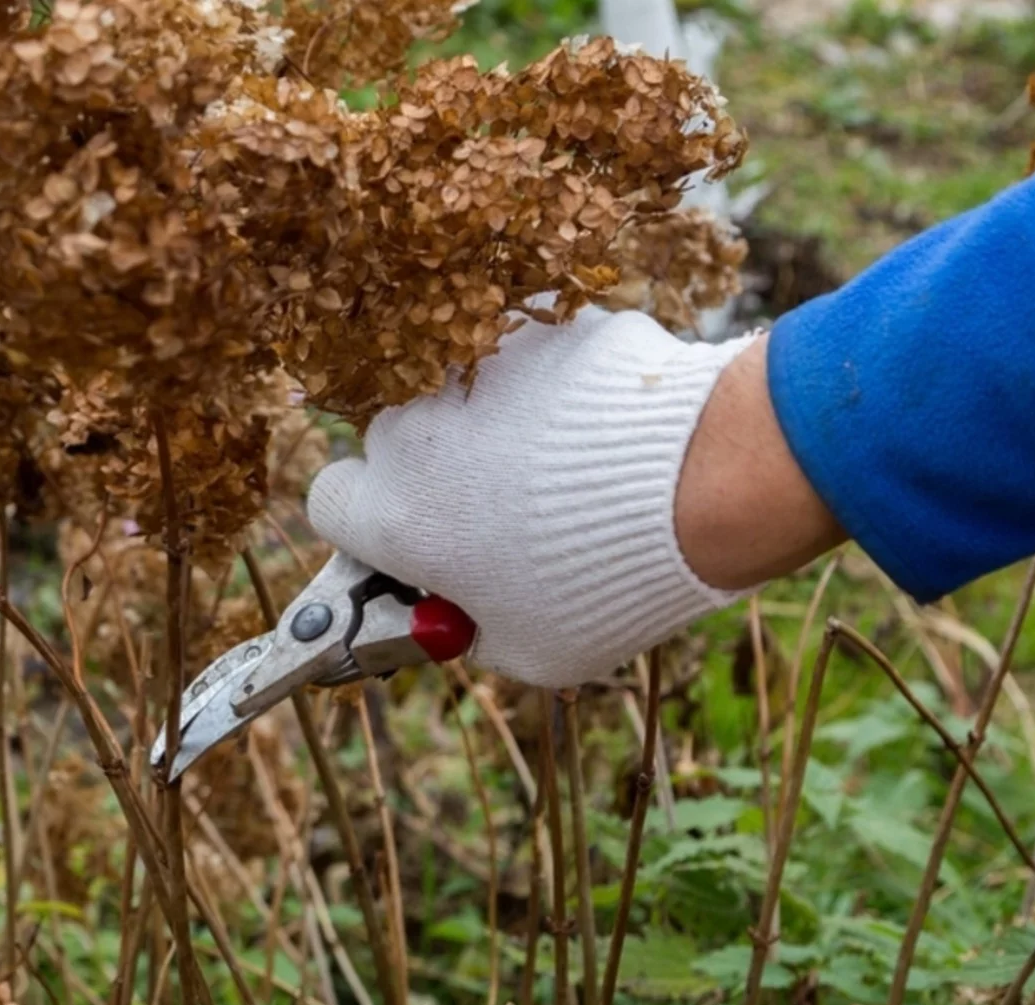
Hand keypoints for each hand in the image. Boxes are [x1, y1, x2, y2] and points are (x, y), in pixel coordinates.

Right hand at [306, 306, 843, 687]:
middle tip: (508, 509)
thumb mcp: (533, 653)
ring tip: (573, 461)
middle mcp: (413, 430)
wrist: (703, 480)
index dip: (370, 525)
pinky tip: (610, 420)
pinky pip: (529, 352)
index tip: (416, 540)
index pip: (330, 504)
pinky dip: (557, 379)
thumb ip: (470, 628)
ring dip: (495, 418)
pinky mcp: (535, 321)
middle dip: (438, 469)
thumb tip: (457, 609)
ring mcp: (472, 366)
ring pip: (462, 390)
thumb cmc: (612, 585)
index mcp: (395, 516)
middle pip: (396, 442)